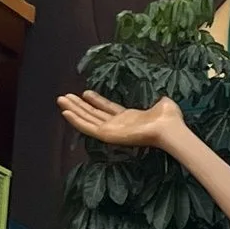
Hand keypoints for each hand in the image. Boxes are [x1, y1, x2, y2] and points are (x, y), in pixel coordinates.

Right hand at [57, 89, 185, 152]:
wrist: (169, 128)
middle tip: (65, 96)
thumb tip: (163, 98)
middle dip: (79, 105)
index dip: (96, 101)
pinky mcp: (107, 135)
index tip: (85, 93)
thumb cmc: (169, 119)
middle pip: (93, 114)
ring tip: (60, 100)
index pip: (107, 109)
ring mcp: (111, 131)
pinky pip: (88, 128)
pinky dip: (76, 120)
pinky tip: (65, 112)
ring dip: (73, 110)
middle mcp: (118, 125)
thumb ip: (159, 102)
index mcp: (129, 118)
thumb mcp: (162, 104)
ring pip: (87, 119)